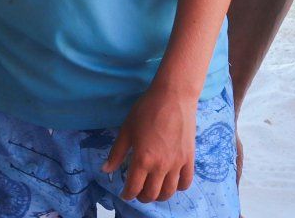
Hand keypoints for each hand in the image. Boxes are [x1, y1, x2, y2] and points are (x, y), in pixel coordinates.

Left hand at [103, 85, 194, 203]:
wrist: (173, 97)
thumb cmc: (146, 110)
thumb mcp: (126, 130)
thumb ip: (116, 153)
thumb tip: (105, 170)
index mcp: (143, 159)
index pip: (134, 187)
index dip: (127, 194)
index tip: (124, 193)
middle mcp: (161, 166)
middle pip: (152, 194)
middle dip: (142, 197)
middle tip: (137, 191)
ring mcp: (177, 164)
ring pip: (169, 192)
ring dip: (159, 196)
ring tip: (153, 189)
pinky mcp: (189, 159)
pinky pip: (186, 182)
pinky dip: (178, 187)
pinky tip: (171, 182)